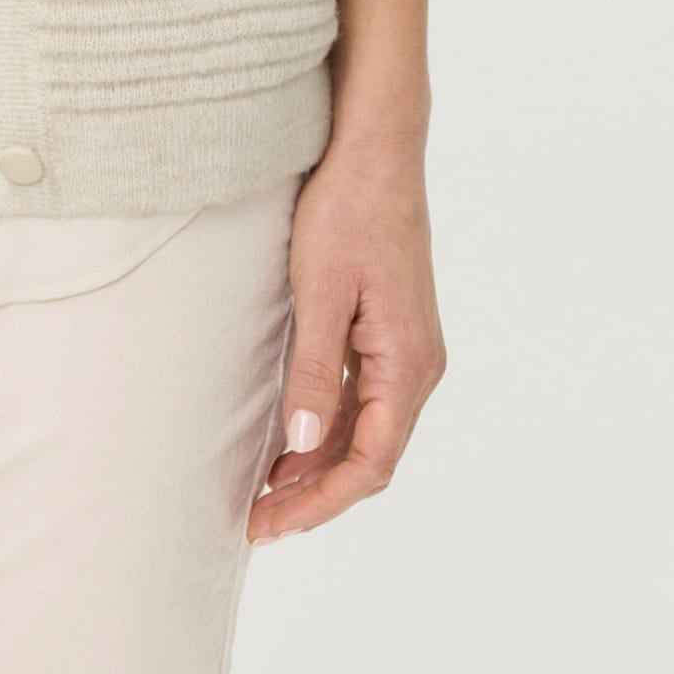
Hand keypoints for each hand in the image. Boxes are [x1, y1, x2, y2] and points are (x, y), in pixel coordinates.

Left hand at [247, 140, 446, 543]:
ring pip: (366, 429)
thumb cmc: (348, 210)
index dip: (320, 502)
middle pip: (370, 455)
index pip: (371, 463)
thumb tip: (303, 445)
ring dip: (319, 462)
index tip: (270, 523)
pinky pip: (362, 397)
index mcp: (408, 364)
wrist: (376, 149)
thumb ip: (313, 370)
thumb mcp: (320, 291)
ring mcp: (405, 348)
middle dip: (315, 493)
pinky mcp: (388, 329)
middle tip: (256, 520)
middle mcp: (417, 365)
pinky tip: (289, 436)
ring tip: (264, 490)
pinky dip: (326, 424)